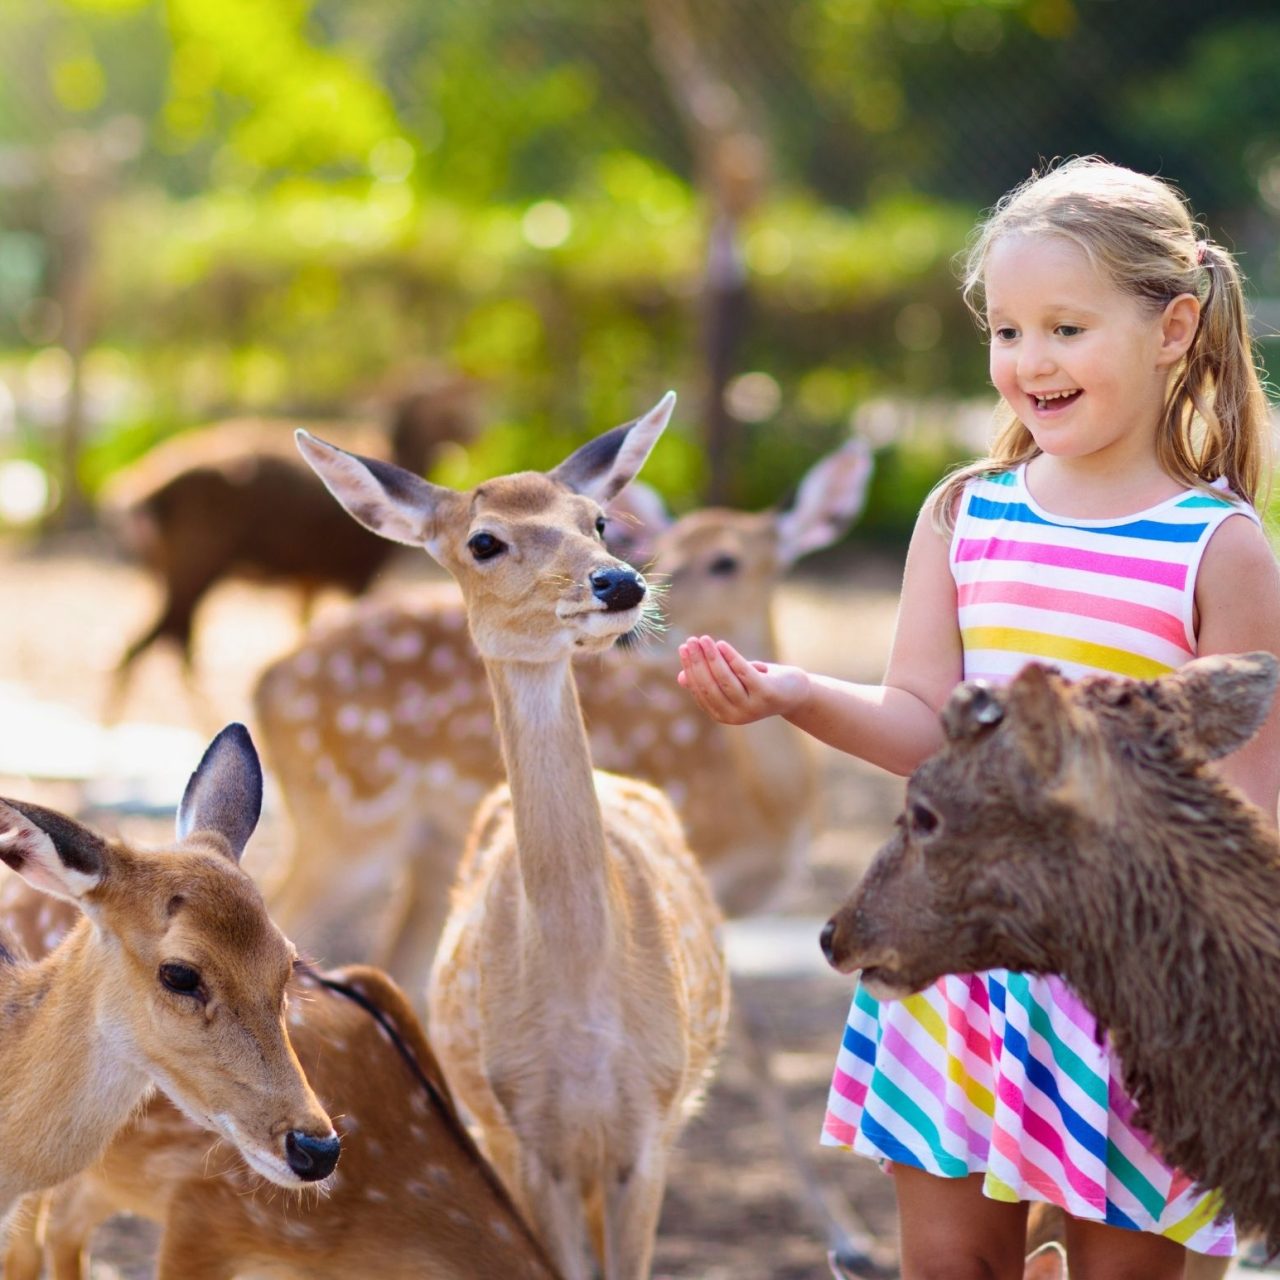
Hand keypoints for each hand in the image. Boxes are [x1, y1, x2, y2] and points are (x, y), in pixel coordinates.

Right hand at [677, 636, 811, 725]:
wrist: (794, 693)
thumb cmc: (759, 685)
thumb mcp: (732, 683)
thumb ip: (710, 682)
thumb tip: (681, 678)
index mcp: (722, 715)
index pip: (700, 690)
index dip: (690, 669)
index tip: (684, 648)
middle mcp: (734, 716)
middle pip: (709, 686)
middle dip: (697, 662)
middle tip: (690, 642)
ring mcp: (751, 707)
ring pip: (725, 679)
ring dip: (711, 658)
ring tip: (703, 639)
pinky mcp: (766, 694)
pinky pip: (744, 673)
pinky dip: (731, 658)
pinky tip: (721, 644)